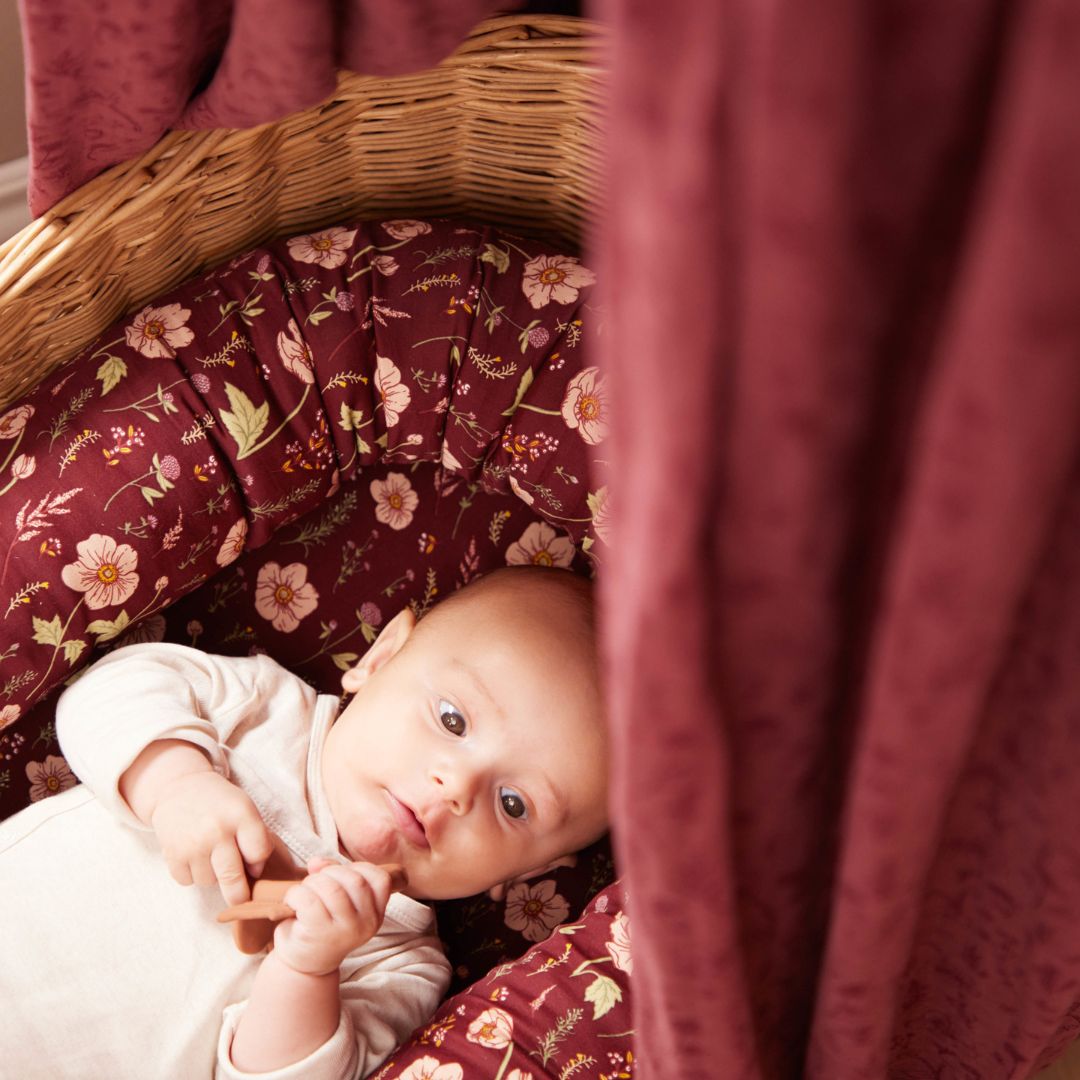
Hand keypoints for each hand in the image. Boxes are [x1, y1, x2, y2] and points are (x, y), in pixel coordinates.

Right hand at [149, 769, 273, 906]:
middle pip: (233, 878)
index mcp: (241, 814)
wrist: (178, 787)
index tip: (254, 863)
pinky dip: (192, 874)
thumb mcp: (244, 808)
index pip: (259, 853)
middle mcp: (217, 830)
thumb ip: (256, 837)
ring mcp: (193, 845)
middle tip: (240, 897)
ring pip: (210, 882)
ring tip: (210, 854)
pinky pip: (189, 881)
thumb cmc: (219, 802)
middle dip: (239, 895)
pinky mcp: (172, 855)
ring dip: (212, 876)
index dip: (258, 861)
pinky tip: (193, 855)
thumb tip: (254, 874)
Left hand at [272, 858, 393, 976]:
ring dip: (312, 882)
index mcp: (375, 914)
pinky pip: (309, 900)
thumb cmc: (321, 927)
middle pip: (355, 880)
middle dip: (329, 873)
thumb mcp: (338, 901)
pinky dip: (295, 893)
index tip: (338, 876)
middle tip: (314, 884)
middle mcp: (366, 924)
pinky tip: (291, 901)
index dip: (357, 868)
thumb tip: (316, 861)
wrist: (304, 966)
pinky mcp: (320, 934)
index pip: (380, 879)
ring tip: (303, 892)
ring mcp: (345, 931)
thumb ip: (334, 876)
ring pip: (332, 888)